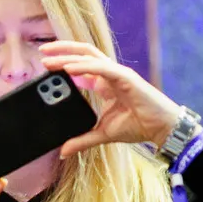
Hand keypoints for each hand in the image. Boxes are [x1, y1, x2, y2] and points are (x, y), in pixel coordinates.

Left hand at [39, 40, 184, 157]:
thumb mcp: (102, 134)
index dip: (63, 60)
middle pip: (83, 53)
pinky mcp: (126, 78)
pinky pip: (101, 68)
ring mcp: (118, 73)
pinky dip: (84, 67)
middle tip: (41, 51)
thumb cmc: (138, 127)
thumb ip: (82, 140)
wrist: (161, 129)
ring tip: (48, 59)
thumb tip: (63, 152)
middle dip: (61, 50)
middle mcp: (110, 74)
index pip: (81, 64)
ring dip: (67, 56)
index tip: (45, 63)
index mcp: (104, 83)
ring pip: (89, 57)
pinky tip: (68, 68)